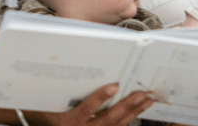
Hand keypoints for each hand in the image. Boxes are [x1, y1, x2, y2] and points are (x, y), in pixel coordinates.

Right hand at [35, 83, 152, 125]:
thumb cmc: (55, 120)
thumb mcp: (50, 110)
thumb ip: (57, 95)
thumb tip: (58, 76)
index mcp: (72, 121)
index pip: (88, 108)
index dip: (100, 97)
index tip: (113, 86)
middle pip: (109, 117)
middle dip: (126, 105)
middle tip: (140, 94)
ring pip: (118, 124)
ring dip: (134, 111)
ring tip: (147, 101)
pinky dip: (131, 117)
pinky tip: (140, 109)